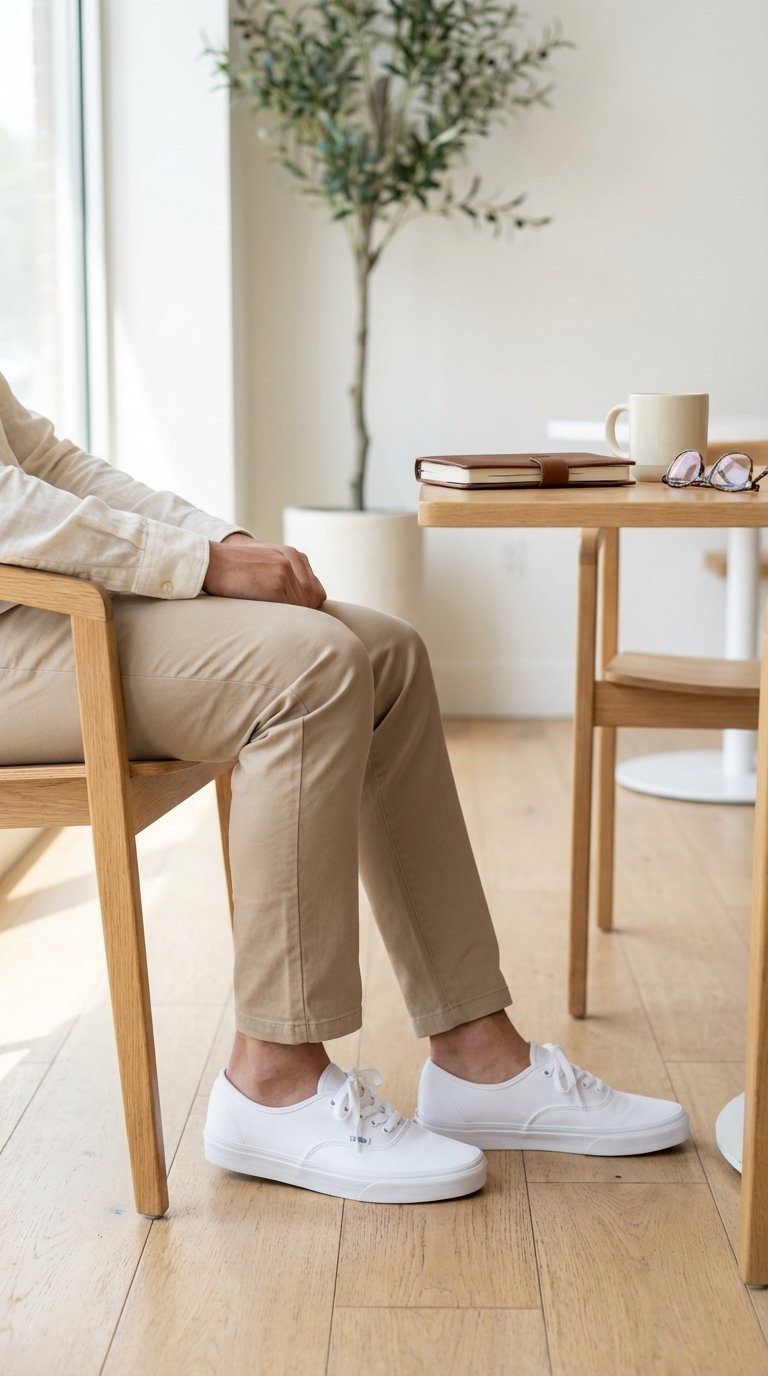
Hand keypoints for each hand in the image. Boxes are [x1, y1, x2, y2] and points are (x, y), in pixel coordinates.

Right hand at [203, 534, 325, 607]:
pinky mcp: (276, 585)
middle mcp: (293, 560)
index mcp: (293, 554)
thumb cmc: (232, 568)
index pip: (315, 589)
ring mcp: (285, 572)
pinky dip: (282, 618)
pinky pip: (290, 609)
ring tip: (273, 619)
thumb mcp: (264, 561)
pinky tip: (268, 618)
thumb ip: (285, 574)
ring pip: (302, 605)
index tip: (292, 614)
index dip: (306, 604)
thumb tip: (299, 602)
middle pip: (312, 598)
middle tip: (284, 622)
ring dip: (290, 616)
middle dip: (301, 612)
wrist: (210, 562)